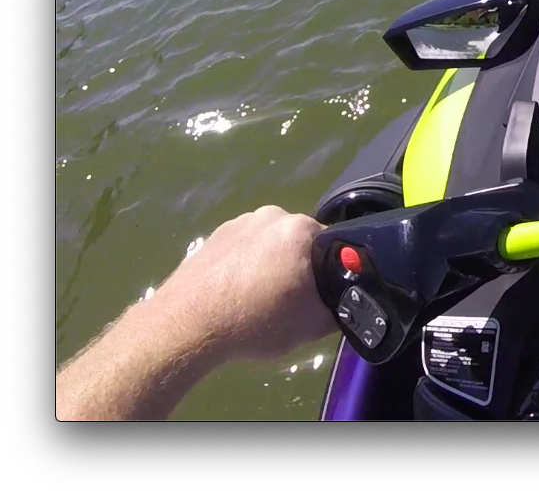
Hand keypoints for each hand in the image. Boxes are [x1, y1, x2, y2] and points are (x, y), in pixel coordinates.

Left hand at [145, 205, 335, 361]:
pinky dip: (245, 268)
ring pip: (270, 245)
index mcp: (300, 228)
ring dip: (272, 266)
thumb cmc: (254, 321)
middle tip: (292, 302)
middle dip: (301, 267)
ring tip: (259, 302)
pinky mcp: (211, 237)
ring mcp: (236, 223)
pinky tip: (236, 296)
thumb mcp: (314, 325)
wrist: (185, 328)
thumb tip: (349, 300)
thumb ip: (343, 306)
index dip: (333, 271)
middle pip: (300, 242)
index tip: (322, 295)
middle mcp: (270, 215)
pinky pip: (242, 250)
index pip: (334, 244)